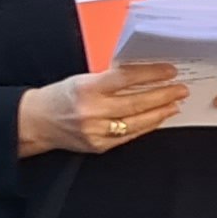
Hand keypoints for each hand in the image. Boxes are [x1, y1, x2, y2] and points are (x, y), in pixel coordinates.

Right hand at [17, 60, 188, 155]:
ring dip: (160, 112)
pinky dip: (146, 126)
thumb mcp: (82, 79)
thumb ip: (110, 79)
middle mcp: (92, 111)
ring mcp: (96, 131)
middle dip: (163, 95)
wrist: (36, 122)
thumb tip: (144, 77)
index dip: (152, 74)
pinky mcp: (99, 145)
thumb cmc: (60, 96)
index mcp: (87, 88)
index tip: (169, 71)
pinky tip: (157, 119)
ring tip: (174, 104)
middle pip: (137, 102)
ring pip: (137, 122)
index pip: (127, 78)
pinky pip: (129, 136)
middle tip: (180, 89)